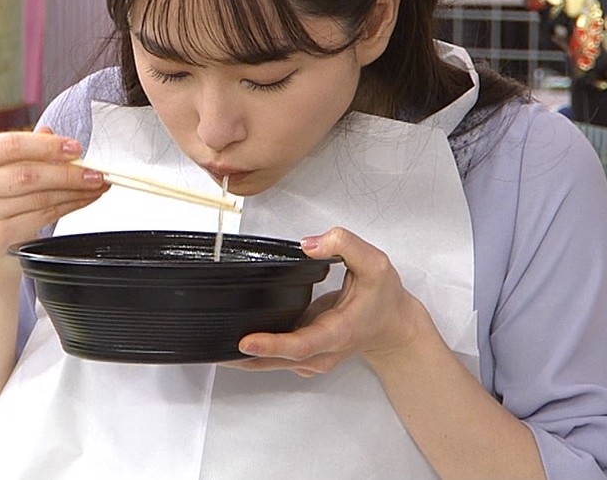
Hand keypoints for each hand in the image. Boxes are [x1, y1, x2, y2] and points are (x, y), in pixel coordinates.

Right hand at [0, 128, 108, 269]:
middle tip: (94, 170)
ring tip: (94, 184)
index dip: (47, 146)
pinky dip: (68, 206)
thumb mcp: (6, 167)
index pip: (9, 145)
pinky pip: (42, 216)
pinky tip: (82, 199)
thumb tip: (57, 137)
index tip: (75, 148)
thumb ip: (28, 148)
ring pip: (38, 197)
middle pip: (26, 173)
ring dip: (74, 190)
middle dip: (67, 171)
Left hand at [228, 227, 432, 377]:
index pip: (300, 345)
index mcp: (337, 332)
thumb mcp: (376, 263)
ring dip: (244, 358)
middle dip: (244, 356)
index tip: (245, 341)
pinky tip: (235, 342)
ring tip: (213, 348)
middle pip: (277, 359)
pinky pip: (275, 358)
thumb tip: (309, 243)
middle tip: (212, 348)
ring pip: (272, 363)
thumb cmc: (385, 299)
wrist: (394, 326)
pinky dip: (255, 353)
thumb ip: (344, 244)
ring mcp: (312, 358)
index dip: (272, 344)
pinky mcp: (304, 355)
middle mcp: (322, 352)